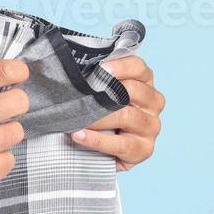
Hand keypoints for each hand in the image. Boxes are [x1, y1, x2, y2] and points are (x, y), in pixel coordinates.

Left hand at [69, 55, 164, 171]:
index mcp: (144, 83)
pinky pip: (122, 144)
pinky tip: (79, 136)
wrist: (99, 152)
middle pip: (134, 90)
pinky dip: (98, 140)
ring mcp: (151, 126)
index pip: (139, 67)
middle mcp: (152, 102)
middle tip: (80, 96)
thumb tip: (60, 62)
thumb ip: (90, 77)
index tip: (99, 68)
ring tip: (75, 119)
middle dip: (105, 93)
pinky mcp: (144, 149)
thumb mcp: (96, 94)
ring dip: (98, 117)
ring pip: (128, 116)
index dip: (121, 66)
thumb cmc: (97, 116)